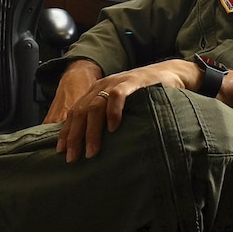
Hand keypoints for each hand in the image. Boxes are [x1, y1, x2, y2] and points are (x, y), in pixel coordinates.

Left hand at [55, 59, 195, 161]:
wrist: (171, 74)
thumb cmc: (147, 95)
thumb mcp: (123, 107)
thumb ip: (109, 119)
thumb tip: (95, 145)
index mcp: (97, 91)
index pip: (75, 112)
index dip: (66, 132)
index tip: (60, 151)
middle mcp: (103, 86)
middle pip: (80, 111)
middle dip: (74, 136)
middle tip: (72, 157)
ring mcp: (118, 82)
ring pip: (95, 106)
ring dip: (91, 131)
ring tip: (92, 151)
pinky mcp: (133, 82)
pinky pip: (118, 96)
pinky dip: (113, 112)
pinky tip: (112, 128)